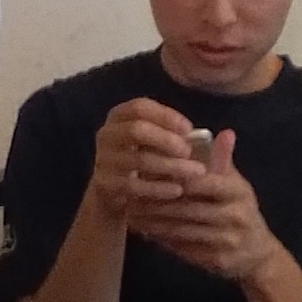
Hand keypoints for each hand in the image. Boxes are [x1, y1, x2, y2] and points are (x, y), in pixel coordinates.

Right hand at [87, 98, 210, 221]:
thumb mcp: (148, 141)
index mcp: (118, 117)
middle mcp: (107, 135)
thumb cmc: (139, 161)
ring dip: (171, 166)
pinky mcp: (105, 185)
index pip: (139, 107)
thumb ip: (166, 133)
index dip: (166, 116)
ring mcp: (103, 160)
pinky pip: (134, 186)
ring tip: (194, 172)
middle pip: (136, 130)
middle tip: (188, 152)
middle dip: (167, 140)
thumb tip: (197, 136)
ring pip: (139, 160)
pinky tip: (178, 190)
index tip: (189, 129)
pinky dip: (159, 188)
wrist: (111, 194)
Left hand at [127, 130, 286, 283]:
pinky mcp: (215, 260)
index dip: (173, 177)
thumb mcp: (235, 183)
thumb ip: (223, 160)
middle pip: (187, 207)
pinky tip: (144, 230)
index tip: (146, 171)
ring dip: (153, 221)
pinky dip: (161, 238)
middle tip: (129, 193)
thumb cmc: (239, 209)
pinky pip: (183, 248)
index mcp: (238, 191)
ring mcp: (226, 240)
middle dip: (156, 201)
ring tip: (130, 212)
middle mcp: (235, 216)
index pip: (201, 182)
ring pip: (181, 229)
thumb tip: (224, 132)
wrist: (257, 253)